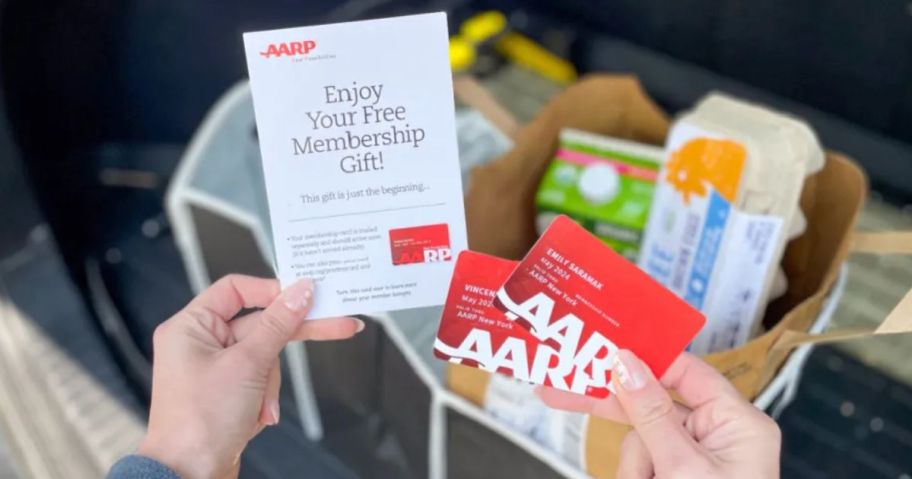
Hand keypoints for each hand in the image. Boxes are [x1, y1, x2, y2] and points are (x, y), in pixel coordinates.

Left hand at [137, 275, 363, 478]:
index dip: (272, 290)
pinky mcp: (227, 391)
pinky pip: (260, 379)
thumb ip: (278, 324)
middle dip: (289, 337)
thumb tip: (300, 292)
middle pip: (259, 324)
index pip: (236, 289)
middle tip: (336, 323)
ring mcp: (214, 369)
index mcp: (191, 326)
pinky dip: (265, 396)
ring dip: (271, 383)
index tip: (305, 295)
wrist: (189, 475)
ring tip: (260, 406)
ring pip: (265, 356)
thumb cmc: (198, 423)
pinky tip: (257, 416)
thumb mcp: (248, 364)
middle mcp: (199, 343)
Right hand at [538, 350, 780, 478]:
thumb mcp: (682, 468)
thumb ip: (651, 414)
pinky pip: (641, 465)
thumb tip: (626, 364)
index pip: (685, 372)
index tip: (602, 350)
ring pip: (639, 442)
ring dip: (632, 468)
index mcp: (736, 423)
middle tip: (559, 391)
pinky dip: (634, 477)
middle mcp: (717, 436)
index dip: (645, 359)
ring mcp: (696, 461)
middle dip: (616, 414)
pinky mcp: (677, 478)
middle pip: (653, 405)